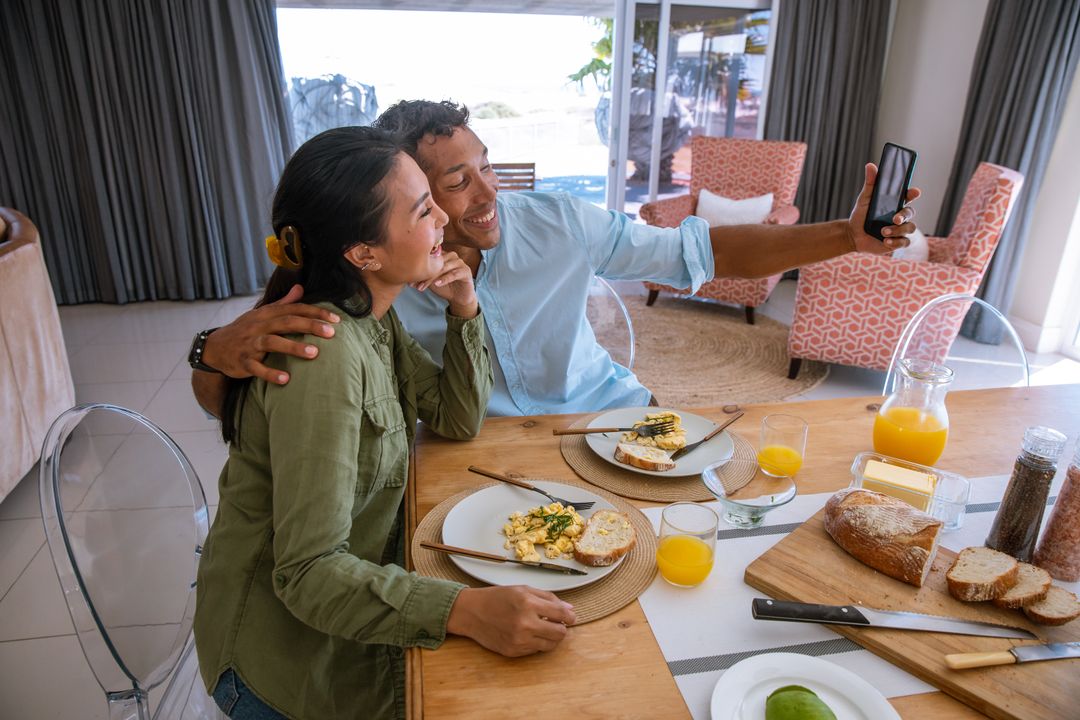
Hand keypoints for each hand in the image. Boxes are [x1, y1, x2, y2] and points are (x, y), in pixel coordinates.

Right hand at [201, 284, 338, 384]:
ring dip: (293, 348)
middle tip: (331, 333)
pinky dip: (270, 373)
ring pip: (272, 343)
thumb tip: (300, 288)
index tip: (336, 319)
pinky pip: (257, 368)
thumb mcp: (261, 314)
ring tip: (314, 353)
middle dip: (310, 326)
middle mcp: (259, 326)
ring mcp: (250, 344)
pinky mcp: (243, 361)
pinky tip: (286, 379)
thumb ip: (282, 303)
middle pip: (286, 322)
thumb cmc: (245, 330)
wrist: (214, 348)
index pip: (294, 309)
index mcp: (266, 314)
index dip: (315, 313)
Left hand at [412, 251, 478, 317]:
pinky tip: (438, 284)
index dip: (419, 267)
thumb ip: (423, 275)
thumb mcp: (431, 281)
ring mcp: (459, 262)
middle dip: (424, 274)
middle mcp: (451, 256)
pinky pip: (454, 273)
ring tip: (423, 286)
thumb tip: (407, 274)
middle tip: (414, 284)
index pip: (429, 258)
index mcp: (442, 255)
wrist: (459, 298)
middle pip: (436, 263)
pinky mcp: (466, 271)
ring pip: (444, 268)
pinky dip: (445, 279)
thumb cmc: (444, 287)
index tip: (409, 278)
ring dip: (432, 278)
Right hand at [446, 586, 575, 656]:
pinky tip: (529, 633)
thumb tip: (569, 609)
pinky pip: (536, 650)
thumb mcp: (522, 589)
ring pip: (550, 645)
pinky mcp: (513, 652)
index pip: (561, 614)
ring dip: (551, 637)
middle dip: (562, 628)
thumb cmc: (497, 597)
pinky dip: (537, 642)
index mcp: (528, 603)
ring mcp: (519, 640)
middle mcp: (525, 623)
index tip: (571, 617)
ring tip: (543, 628)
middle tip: (557, 623)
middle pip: (560, 633)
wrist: (471, 612)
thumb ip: (548, 598)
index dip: (570, 616)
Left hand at [847, 163, 921, 254]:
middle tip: (895, 218)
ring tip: (883, 231)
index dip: (913, 193)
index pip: (908, 196)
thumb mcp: (864, 200)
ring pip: (910, 228)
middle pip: (910, 213)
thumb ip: (870, 184)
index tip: (914, 192)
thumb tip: (870, 165)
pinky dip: (896, 242)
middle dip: (904, 215)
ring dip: (898, 230)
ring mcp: (900, 229)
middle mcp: (900, 215)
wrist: (853, 235)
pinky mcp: (897, 242)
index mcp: (895, 203)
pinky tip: (886, 241)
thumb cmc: (861, 215)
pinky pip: (904, 242)